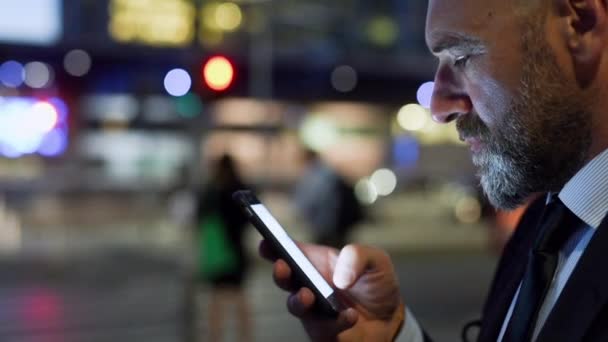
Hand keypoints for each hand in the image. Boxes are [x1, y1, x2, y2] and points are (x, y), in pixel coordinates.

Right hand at [259, 240, 404, 341]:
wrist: (390, 319)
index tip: (266, 242)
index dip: (273, 247)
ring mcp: (313, 309)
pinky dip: (337, 321)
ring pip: (295, 305)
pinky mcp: (323, 331)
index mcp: (315, 262)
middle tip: (283, 267)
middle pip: (285, 278)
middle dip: (280, 272)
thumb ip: (358, 256)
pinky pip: (323, 328)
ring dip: (299, 300)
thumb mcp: (376, 260)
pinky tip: (350, 315)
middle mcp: (309, 284)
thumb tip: (339, 277)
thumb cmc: (376, 285)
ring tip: (309, 296)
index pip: (289, 252)